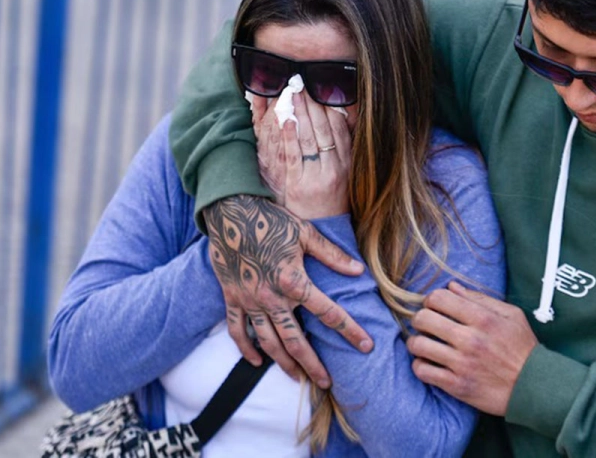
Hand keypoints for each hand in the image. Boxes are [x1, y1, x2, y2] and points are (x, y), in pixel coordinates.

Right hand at [204, 195, 372, 386]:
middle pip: (295, 340)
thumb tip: (358, 271)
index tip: (366, 346)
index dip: (350, 330)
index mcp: (294, 281)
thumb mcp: (305, 233)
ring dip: (283, 362)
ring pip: (268, 341)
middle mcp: (272, 297)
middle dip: (312, 364)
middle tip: (325, 382)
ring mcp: (250, 300)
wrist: (229, 212)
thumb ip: (332, 255)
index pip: (328, 313)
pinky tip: (256, 361)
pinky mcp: (232, 298)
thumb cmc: (270, 220)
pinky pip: (238, 330)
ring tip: (296, 377)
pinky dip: (246, 348)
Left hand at [253, 91, 350, 218]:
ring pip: (309, 138)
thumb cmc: (332, 198)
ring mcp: (317, 176)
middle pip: (323, 129)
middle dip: (312, 104)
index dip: (330, 107)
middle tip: (301, 83)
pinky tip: (285, 120)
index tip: (320, 89)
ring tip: (291, 94)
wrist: (324, 229)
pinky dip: (290, 136)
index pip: (340, 129)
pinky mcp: (298, 185)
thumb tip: (342, 118)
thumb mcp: (346, 174)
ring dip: (300, 113)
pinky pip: (294, 156)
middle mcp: (335, 168)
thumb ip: (344, 149)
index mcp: (347, 163)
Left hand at [406, 281, 537, 415]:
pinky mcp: (457, 386)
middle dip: (420, 318)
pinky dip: (420, 365)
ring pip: (418, 345)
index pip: (439, 298)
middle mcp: (470, 340)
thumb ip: (480, 298)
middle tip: (425, 324)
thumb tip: (451, 286)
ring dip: (416, 342)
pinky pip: (422, 371)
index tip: (435, 307)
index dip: (431, 300)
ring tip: (423, 343)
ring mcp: (462, 364)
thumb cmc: (522, 348)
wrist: (534, 387)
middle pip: (423, 318)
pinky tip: (428, 362)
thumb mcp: (511, 315)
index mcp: (483, 319)